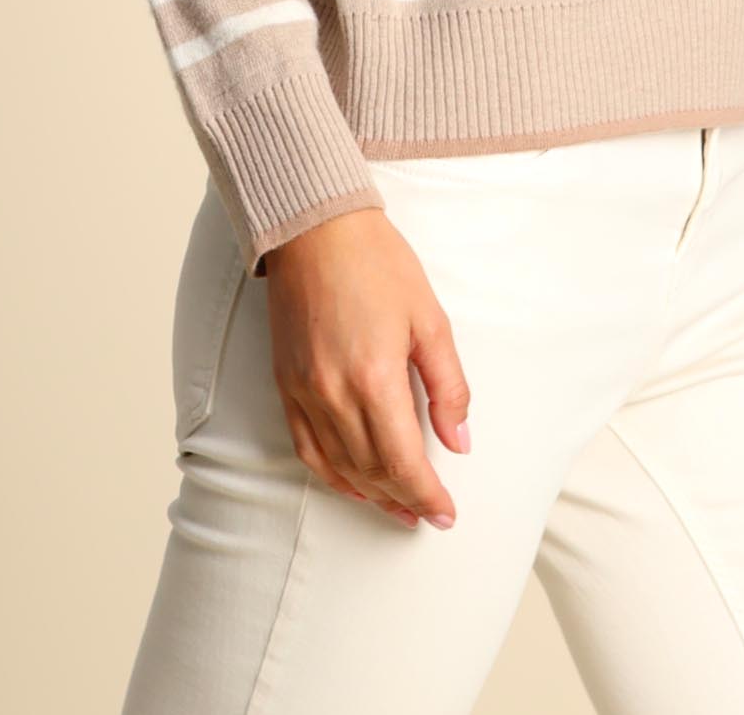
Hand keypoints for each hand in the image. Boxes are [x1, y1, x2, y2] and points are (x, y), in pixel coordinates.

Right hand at [260, 208, 472, 529]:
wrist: (315, 229)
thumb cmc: (377, 264)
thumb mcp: (430, 319)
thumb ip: (448, 386)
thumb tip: (458, 441)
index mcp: (375, 378)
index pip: (403, 462)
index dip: (427, 495)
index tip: (446, 513)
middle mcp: (333, 394)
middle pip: (372, 472)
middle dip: (405, 500)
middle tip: (430, 514)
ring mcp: (304, 392)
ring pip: (339, 468)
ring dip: (372, 495)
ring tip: (399, 508)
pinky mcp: (285, 384)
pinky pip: (306, 448)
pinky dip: (332, 475)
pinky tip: (353, 484)